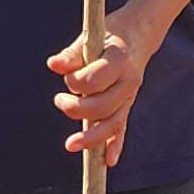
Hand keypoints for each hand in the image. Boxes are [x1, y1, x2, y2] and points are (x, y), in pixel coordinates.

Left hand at [47, 12, 157, 166]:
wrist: (140, 33)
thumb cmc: (110, 32)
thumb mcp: (91, 35)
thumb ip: (71, 54)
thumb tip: (53, 65)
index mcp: (119, 59)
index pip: (94, 80)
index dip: (75, 83)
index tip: (66, 78)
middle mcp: (128, 81)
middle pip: (103, 106)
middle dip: (77, 109)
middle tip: (59, 101)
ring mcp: (131, 95)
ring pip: (113, 123)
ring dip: (91, 137)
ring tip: (70, 144)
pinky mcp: (128, 104)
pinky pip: (122, 127)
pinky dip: (116, 145)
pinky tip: (108, 161)